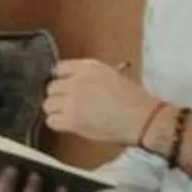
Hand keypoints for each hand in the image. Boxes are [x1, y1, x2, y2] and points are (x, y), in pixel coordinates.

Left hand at [43, 59, 162, 149]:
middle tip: (68, 104)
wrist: (143, 119)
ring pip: (47, 104)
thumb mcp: (112, 75)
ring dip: (56, 110)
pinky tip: (69, 124)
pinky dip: (58, 123)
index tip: (64, 86)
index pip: (58, 68)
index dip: (61, 79)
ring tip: (69, 115)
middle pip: (51, 87)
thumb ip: (89, 76)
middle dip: (58, 96)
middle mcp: (77, 81)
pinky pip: (51, 121)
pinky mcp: (71, 120)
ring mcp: (72, 101)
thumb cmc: (134, 100)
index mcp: (88, 68)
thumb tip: (73, 82)